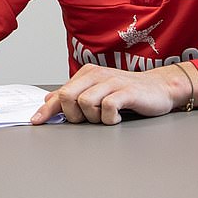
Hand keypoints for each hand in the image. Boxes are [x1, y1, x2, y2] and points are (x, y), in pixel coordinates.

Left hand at [31, 63, 197, 125]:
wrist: (160, 88)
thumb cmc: (129, 92)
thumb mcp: (98, 91)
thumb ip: (75, 94)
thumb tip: (49, 100)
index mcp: (88, 74)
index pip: (61, 92)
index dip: (47, 109)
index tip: (36, 122)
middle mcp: (98, 75)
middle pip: (68, 96)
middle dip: (73, 115)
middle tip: (87, 120)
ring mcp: (112, 81)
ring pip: (85, 103)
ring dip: (93, 118)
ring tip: (105, 117)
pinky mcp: (127, 91)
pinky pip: (107, 107)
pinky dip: (109, 119)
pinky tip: (117, 118)